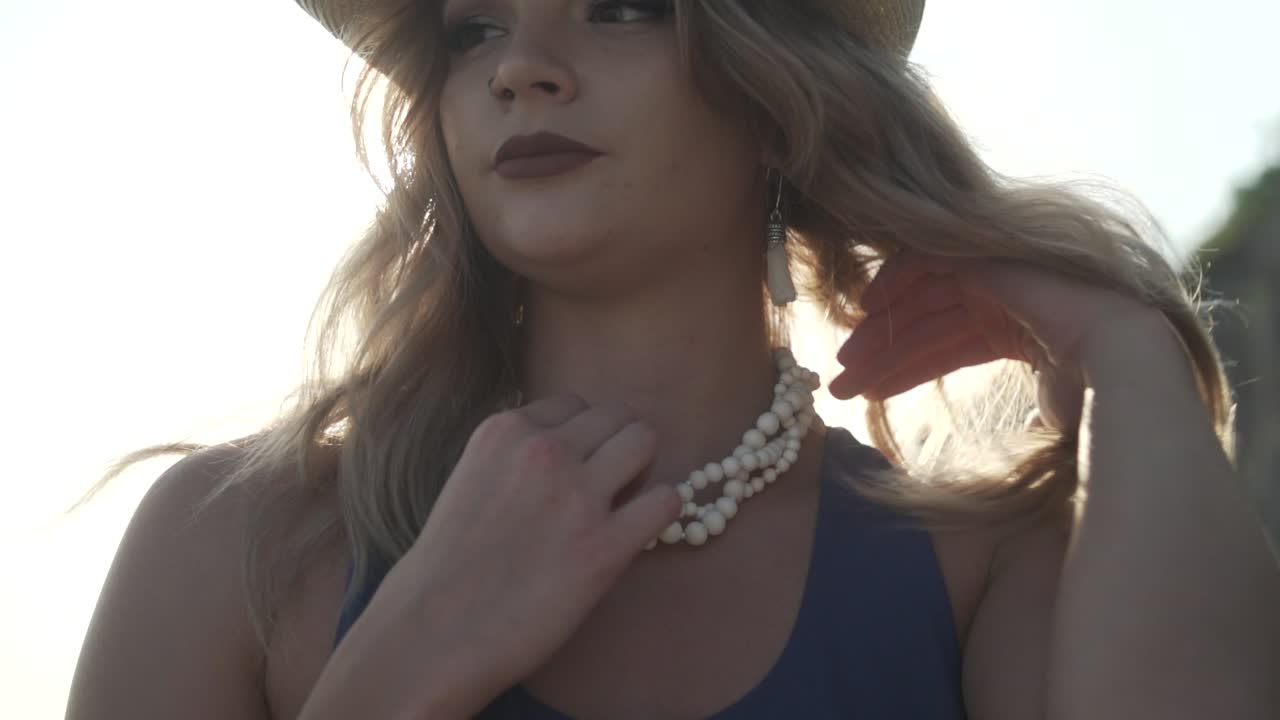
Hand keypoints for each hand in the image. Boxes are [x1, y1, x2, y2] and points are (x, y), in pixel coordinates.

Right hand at [392, 395, 680, 714]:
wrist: (434, 633)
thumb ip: (515, 456)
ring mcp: (577, 496)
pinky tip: (635, 533)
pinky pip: (666, 500)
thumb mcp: (471, 479)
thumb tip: (569, 450)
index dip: (581, 437)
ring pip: (644, 442)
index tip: (574, 468)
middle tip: (607, 485)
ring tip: (623, 504)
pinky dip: (659, 511)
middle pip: (616, 416)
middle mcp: (544, 451)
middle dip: (616, 445)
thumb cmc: (448, 567)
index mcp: (505, 431)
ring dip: (641, 469)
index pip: (573, 405)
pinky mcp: (605, 546)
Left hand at [828, 251, 1157, 431]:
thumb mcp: (1049, 406)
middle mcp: (1005, 298)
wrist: (1122, 366)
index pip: (945, 346)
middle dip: (880, 357)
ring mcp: (997, 275)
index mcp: (1019, 331)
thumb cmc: (1095, 398)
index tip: (867, 396)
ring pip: (917, 301)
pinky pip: (925, 260)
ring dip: (877, 336)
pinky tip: (866, 310)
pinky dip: (893, 281)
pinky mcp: (986, 257)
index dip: (904, 369)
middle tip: (838, 387)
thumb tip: (1035, 422)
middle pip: (923, 323)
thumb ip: (1034, 410)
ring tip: (842, 370)